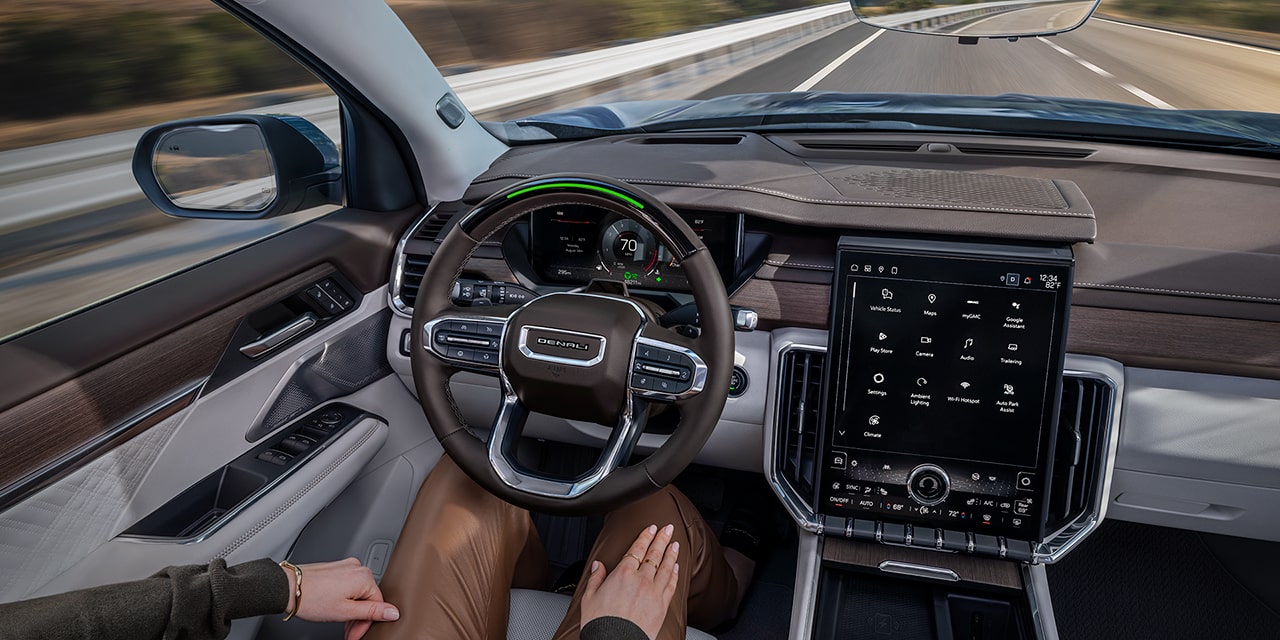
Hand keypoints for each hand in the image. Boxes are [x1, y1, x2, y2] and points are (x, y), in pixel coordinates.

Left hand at [281, 558, 399, 639]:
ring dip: (351, 610)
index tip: (356, 634)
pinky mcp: (336, 568)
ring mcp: (346, 566)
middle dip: (358, 618)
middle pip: (368, 598)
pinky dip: (344, 600)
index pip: (378, 604)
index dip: (367, 623)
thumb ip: (372, 611)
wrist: (288, 588)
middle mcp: (358, 567)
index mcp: (364, 576)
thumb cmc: (311, 598)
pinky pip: (348, 586)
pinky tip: (334, 608)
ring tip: (338, 621)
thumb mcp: (345, 611)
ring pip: (358, 593)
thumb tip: (392, 612)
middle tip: (348, 633)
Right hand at [581, 524, 680, 639]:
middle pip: (654, 554)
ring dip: (671, 554)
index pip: (637, 549)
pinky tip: (676, 568)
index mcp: (623, 574)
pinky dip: (674, 574)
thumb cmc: (600, 623)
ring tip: (675, 544)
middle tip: (668, 529)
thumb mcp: (590, 597)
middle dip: (662, 539)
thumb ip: (596, 578)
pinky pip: (671, 585)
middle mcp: (641, 580)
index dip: (645, 537)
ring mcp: (654, 592)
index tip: (651, 528)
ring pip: (666, 567)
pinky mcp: (662, 605)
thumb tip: (598, 566)